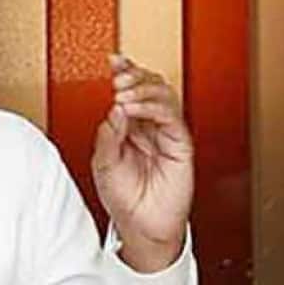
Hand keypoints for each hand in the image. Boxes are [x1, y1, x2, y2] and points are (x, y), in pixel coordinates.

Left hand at [92, 54, 194, 271]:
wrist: (139, 225)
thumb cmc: (122, 196)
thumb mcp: (103, 162)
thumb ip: (108, 134)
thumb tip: (115, 107)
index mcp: (130, 125)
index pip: (131, 89)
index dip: (125, 71)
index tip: (114, 59)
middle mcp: (149, 125)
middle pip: (150, 85)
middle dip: (135, 76)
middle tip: (118, 78)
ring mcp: (165, 133)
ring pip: (164, 95)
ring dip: (144, 88)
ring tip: (124, 94)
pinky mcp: (180, 144)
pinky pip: (172, 117)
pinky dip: (154, 107)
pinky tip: (136, 108)